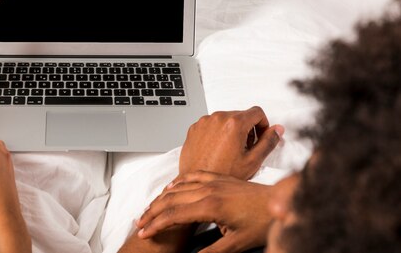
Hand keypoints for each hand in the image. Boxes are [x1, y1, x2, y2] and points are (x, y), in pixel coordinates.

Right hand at [137, 171, 272, 252]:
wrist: (281, 202)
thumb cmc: (263, 221)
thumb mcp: (237, 244)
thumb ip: (212, 252)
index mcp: (211, 205)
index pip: (174, 214)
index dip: (157, 224)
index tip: (144, 232)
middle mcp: (209, 189)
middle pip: (171, 199)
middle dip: (153, 211)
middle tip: (140, 222)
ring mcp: (214, 181)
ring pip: (179, 186)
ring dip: (162, 197)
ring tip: (150, 207)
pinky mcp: (220, 177)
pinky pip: (193, 175)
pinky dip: (178, 181)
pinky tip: (172, 186)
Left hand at [179, 106, 283, 179]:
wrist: (197, 184)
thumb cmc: (221, 174)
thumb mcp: (252, 161)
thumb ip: (268, 142)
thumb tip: (277, 130)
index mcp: (233, 123)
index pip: (257, 112)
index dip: (263, 125)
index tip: (260, 136)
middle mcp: (217, 118)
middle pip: (241, 115)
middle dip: (247, 129)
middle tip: (246, 149)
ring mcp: (204, 122)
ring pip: (226, 119)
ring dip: (232, 131)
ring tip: (231, 151)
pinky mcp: (195, 128)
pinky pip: (212, 124)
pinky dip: (218, 133)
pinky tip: (218, 150)